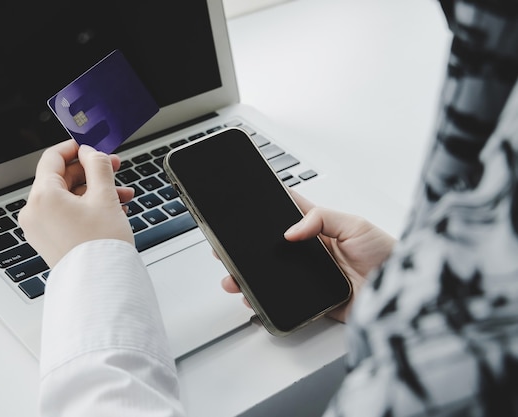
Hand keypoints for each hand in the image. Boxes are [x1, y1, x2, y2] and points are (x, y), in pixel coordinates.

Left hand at [19, 139, 134, 267]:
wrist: (100, 284)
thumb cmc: (100, 246)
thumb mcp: (104, 196)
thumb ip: (98, 166)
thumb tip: (90, 152)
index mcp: (43, 196)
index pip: (53, 158)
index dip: (75, 148)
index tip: (92, 147)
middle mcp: (35, 212)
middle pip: (62, 179)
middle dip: (92, 174)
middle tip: (115, 170)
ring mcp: (40, 229)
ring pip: (68, 198)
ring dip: (95, 192)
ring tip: (122, 197)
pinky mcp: (49, 241)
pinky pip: (66, 215)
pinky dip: (87, 209)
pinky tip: (112, 211)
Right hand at [221, 189, 395, 322]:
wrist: (406, 294)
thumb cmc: (389, 255)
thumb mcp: (356, 225)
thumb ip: (322, 218)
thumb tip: (292, 229)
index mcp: (321, 228)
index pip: (287, 215)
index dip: (264, 212)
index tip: (242, 209)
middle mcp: (312, 252)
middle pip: (271, 248)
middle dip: (247, 248)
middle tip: (225, 247)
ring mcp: (310, 277)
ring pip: (273, 275)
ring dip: (250, 275)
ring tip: (232, 275)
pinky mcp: (314, 301)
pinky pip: (285, 300)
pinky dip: (266, 300)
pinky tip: (253, 296)